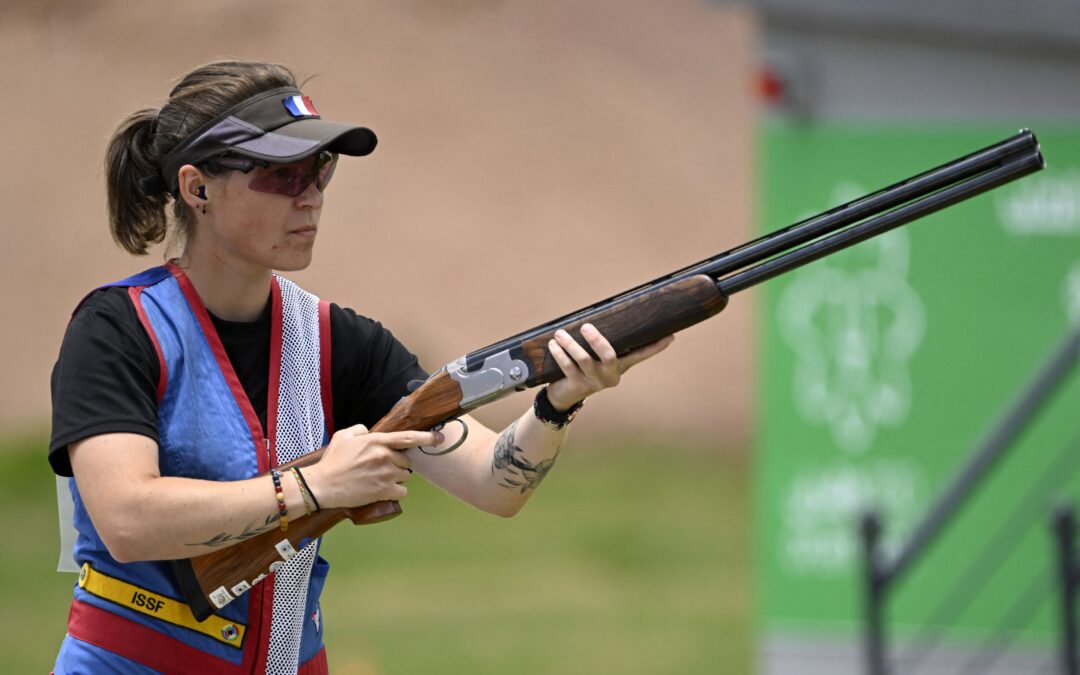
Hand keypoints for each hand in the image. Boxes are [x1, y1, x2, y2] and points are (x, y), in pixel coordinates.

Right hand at [303, 424, 442, 508]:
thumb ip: (360, 430)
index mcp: (377, 441)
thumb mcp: (344, 436)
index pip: (408, 438)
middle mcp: (385, 456)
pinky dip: (395, 492)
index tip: (439, 437)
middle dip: (398, 464)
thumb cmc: (332, 461)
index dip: (427, 437)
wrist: (323, 485)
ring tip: (379, 480)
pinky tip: (383, 490)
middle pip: (406, 461)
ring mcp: (386, 475)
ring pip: (405, 476)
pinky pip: (402, 491)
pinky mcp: (383, 491)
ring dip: (397, 478)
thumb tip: (370, 432)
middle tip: (382, 468)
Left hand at [545, 323, 674, 410]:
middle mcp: (611, 376)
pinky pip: (567, 367)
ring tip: (559, 334)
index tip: (670, 336)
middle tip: (585, 327)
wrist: (565, 396)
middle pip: (609, 356)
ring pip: (583, 360)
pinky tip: (553, 345)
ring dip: (570, 345)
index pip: (641, 355)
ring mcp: (595, 382)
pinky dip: (559, 354)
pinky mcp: (578, 386)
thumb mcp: (597, 357)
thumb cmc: (584, 368)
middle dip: (597, 340)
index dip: (656, 347)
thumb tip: (606, 315)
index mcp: (621, 367)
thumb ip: (603, 343)